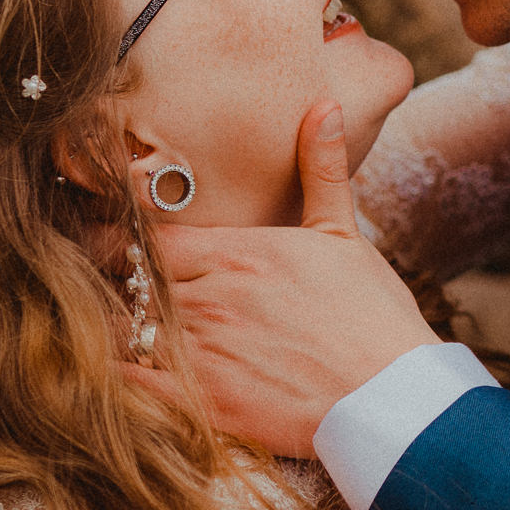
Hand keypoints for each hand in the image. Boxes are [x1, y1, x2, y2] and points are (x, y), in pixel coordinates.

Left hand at [147, 102, 440, 456]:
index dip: (132, 240)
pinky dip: (120, 374)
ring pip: (127, 330)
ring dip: (119, 326)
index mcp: (237, 253)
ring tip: (120, 326)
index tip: (127, 243)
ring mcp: (203, 353)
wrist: (392, 395)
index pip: (150, 237)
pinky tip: (124, 370)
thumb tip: (323, 106)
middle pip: (130, 281)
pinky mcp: (204, 403)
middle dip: (122, 282)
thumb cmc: (372, 314)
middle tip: (117, 286)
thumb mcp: (345, 235)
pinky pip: (135, 384)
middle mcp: (210, 298)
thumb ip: (322, 170)